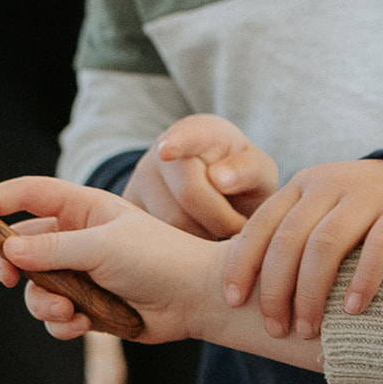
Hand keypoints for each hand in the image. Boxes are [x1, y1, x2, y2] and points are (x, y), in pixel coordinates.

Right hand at [0, 176, 221, 344]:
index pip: (31, 195)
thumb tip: (7, 248)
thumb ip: (53, 249)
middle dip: (10, 264)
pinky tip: (82, 324)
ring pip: (36, 289)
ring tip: (67, 311)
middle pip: (21, 246)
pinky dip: (63, 323)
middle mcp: (78, 239)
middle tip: (8, 277)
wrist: (196, 299)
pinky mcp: (88, 307)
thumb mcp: (103, 246)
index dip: (0, 198)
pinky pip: (56, 317)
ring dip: (43, 303)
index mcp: (83, 209)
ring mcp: (81, 274)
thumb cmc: (158, 259)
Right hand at [124, 115, 278, 237]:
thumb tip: (218, 179)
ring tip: (215, 231)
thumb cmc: (239, 178)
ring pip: (171, 224)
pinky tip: (192, 243)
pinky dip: (179, 251)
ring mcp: (140, 182)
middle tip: (238, 227)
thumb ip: (248, 170)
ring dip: (202, 238)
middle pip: (189, 194)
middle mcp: (160, 152)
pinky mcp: (126, 214)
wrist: (210, 192)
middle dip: (222, 219)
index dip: (177, 144)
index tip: (167, 152)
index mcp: (197, 132)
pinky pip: (153, 243)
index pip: (188, 136)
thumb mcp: (256, 170)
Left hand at [223, 159, 382, 337]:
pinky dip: (363, 280)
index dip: (243, 263)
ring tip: (308, 329)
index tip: (233, 300)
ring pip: (327, 244)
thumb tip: (243, 285)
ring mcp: (367, 197)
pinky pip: (379, 247)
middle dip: (277, 288)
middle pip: (291, 239)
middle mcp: (329, 186)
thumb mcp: (318, 208)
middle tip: (276, 327)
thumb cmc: (356, 210)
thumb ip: (287, 234)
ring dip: (312, 292)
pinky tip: (353, 310)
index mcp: (301, 186)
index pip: (261, 224)